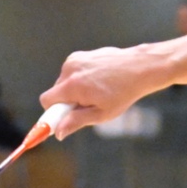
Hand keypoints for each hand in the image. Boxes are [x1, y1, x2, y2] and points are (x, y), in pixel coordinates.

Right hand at [40, 45, 163, 138]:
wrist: (139, 68)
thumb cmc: (123, 93)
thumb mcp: (101, 114)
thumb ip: (76, 122)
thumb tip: (58, 133)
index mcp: (73, 85)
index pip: (46, 101)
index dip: (51, 113)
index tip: (60, 120)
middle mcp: (70, 69)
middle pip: (55, 92)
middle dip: (67, 102)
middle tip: (88, 106)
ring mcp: (74, 59)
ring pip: (64, 82)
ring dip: (74, 90)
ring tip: (97, 92)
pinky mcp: (80, 54)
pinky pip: (72, 72)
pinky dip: (80, 79)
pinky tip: (99, 81)